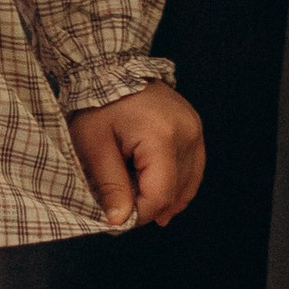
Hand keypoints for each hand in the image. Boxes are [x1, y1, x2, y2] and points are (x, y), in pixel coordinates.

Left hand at [70, 85, 204, 230]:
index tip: (117, 218)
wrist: (109, 67)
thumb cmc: (97, 103)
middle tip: (122, 207)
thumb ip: (110, 185)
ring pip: (189, 182)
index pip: (160, 195)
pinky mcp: (195, 127)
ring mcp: (195, 129)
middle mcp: (188, 133)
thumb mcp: (93, 145)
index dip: (140, 214)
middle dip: (149, 206)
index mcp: (162, 137)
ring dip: (165, 197)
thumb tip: (120, 221)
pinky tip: (159, 192)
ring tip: (139, 201)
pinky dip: (176, 183)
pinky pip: (193, 167)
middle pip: (176, 191)